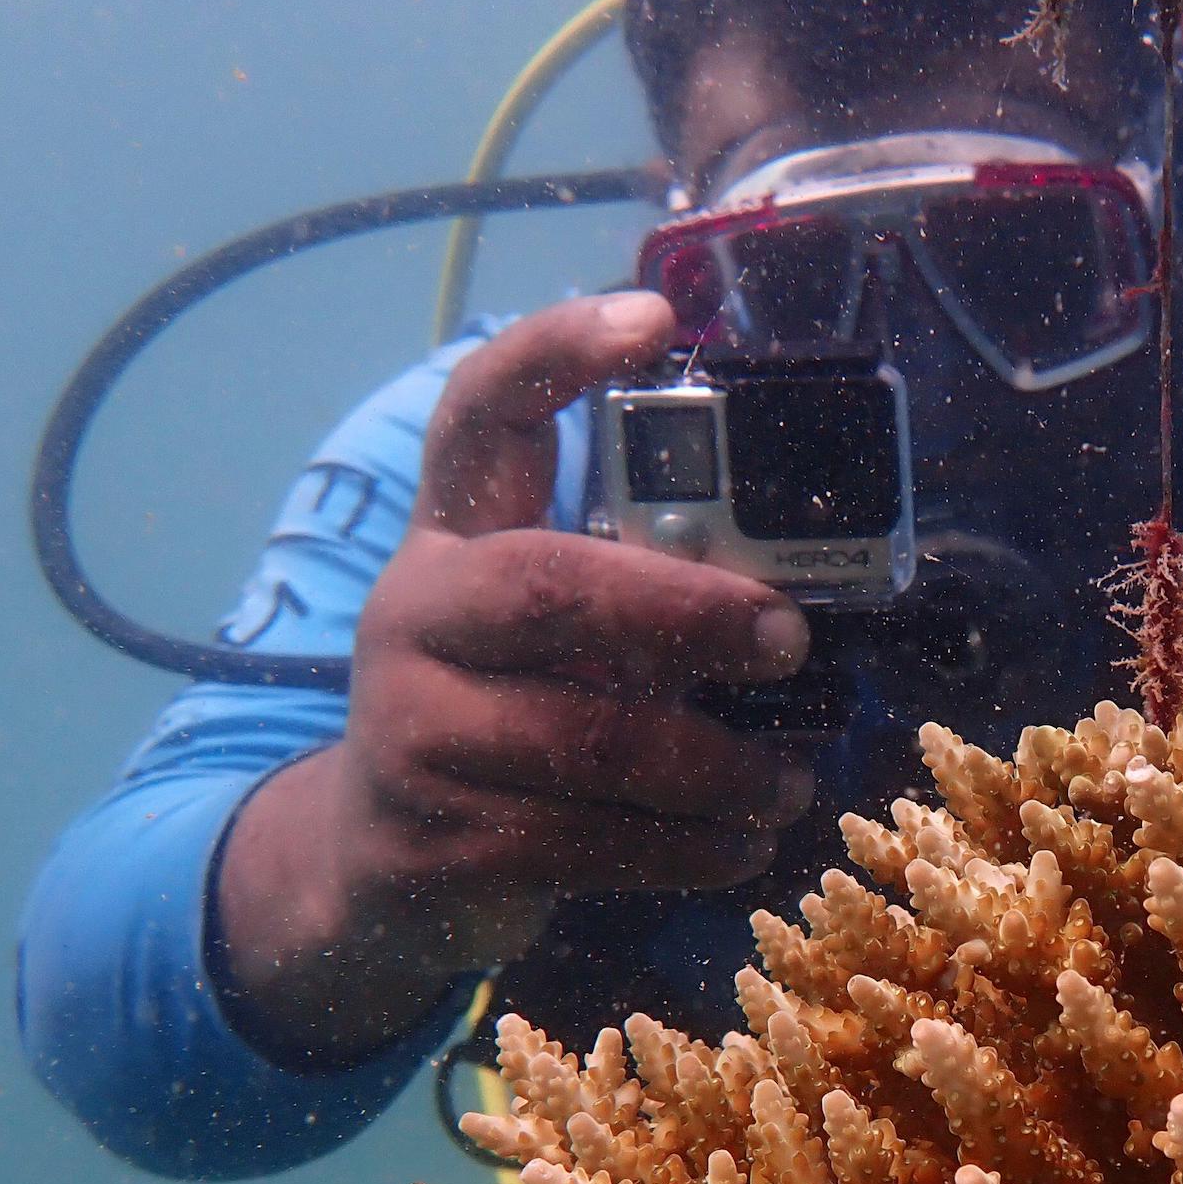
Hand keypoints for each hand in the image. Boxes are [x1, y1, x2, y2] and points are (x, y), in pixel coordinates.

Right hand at [216, 293, 816, 1063]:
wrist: (378, 866)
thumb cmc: (507, 722)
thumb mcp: (546, 638)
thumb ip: (632, 595)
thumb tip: (805, 593)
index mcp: (453, 540)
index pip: (483, 415)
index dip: (558, 353)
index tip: (657, 317)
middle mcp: (415, 617)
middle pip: (546, 588)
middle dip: (689, 615)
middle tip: (790, 641)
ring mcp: (412, 730)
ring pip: (584, 742)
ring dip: (715, 768)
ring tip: (789, 784)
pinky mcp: (438, 838)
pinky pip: (586, 841)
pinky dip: (686, 848)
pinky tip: (740, 845)